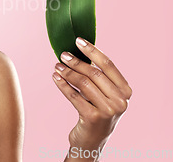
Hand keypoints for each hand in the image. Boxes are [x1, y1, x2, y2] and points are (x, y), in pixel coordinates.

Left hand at [52, 37, 131, 151]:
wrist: (92, 140)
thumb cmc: (97, 110)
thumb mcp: (104, 94)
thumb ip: (97, 76)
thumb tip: (78, 50)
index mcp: (126, 91)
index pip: (108, 65)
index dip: (92, 51)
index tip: (78, 40)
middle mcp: (121, 101)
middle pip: (94, 73)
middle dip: (76, 62)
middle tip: (63, 55)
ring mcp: (108, 110)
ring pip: (83, 83)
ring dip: (67, 73)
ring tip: (57, 66)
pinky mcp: (93, 118)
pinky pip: (74, 96)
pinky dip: (63, 85)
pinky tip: (55, 78)